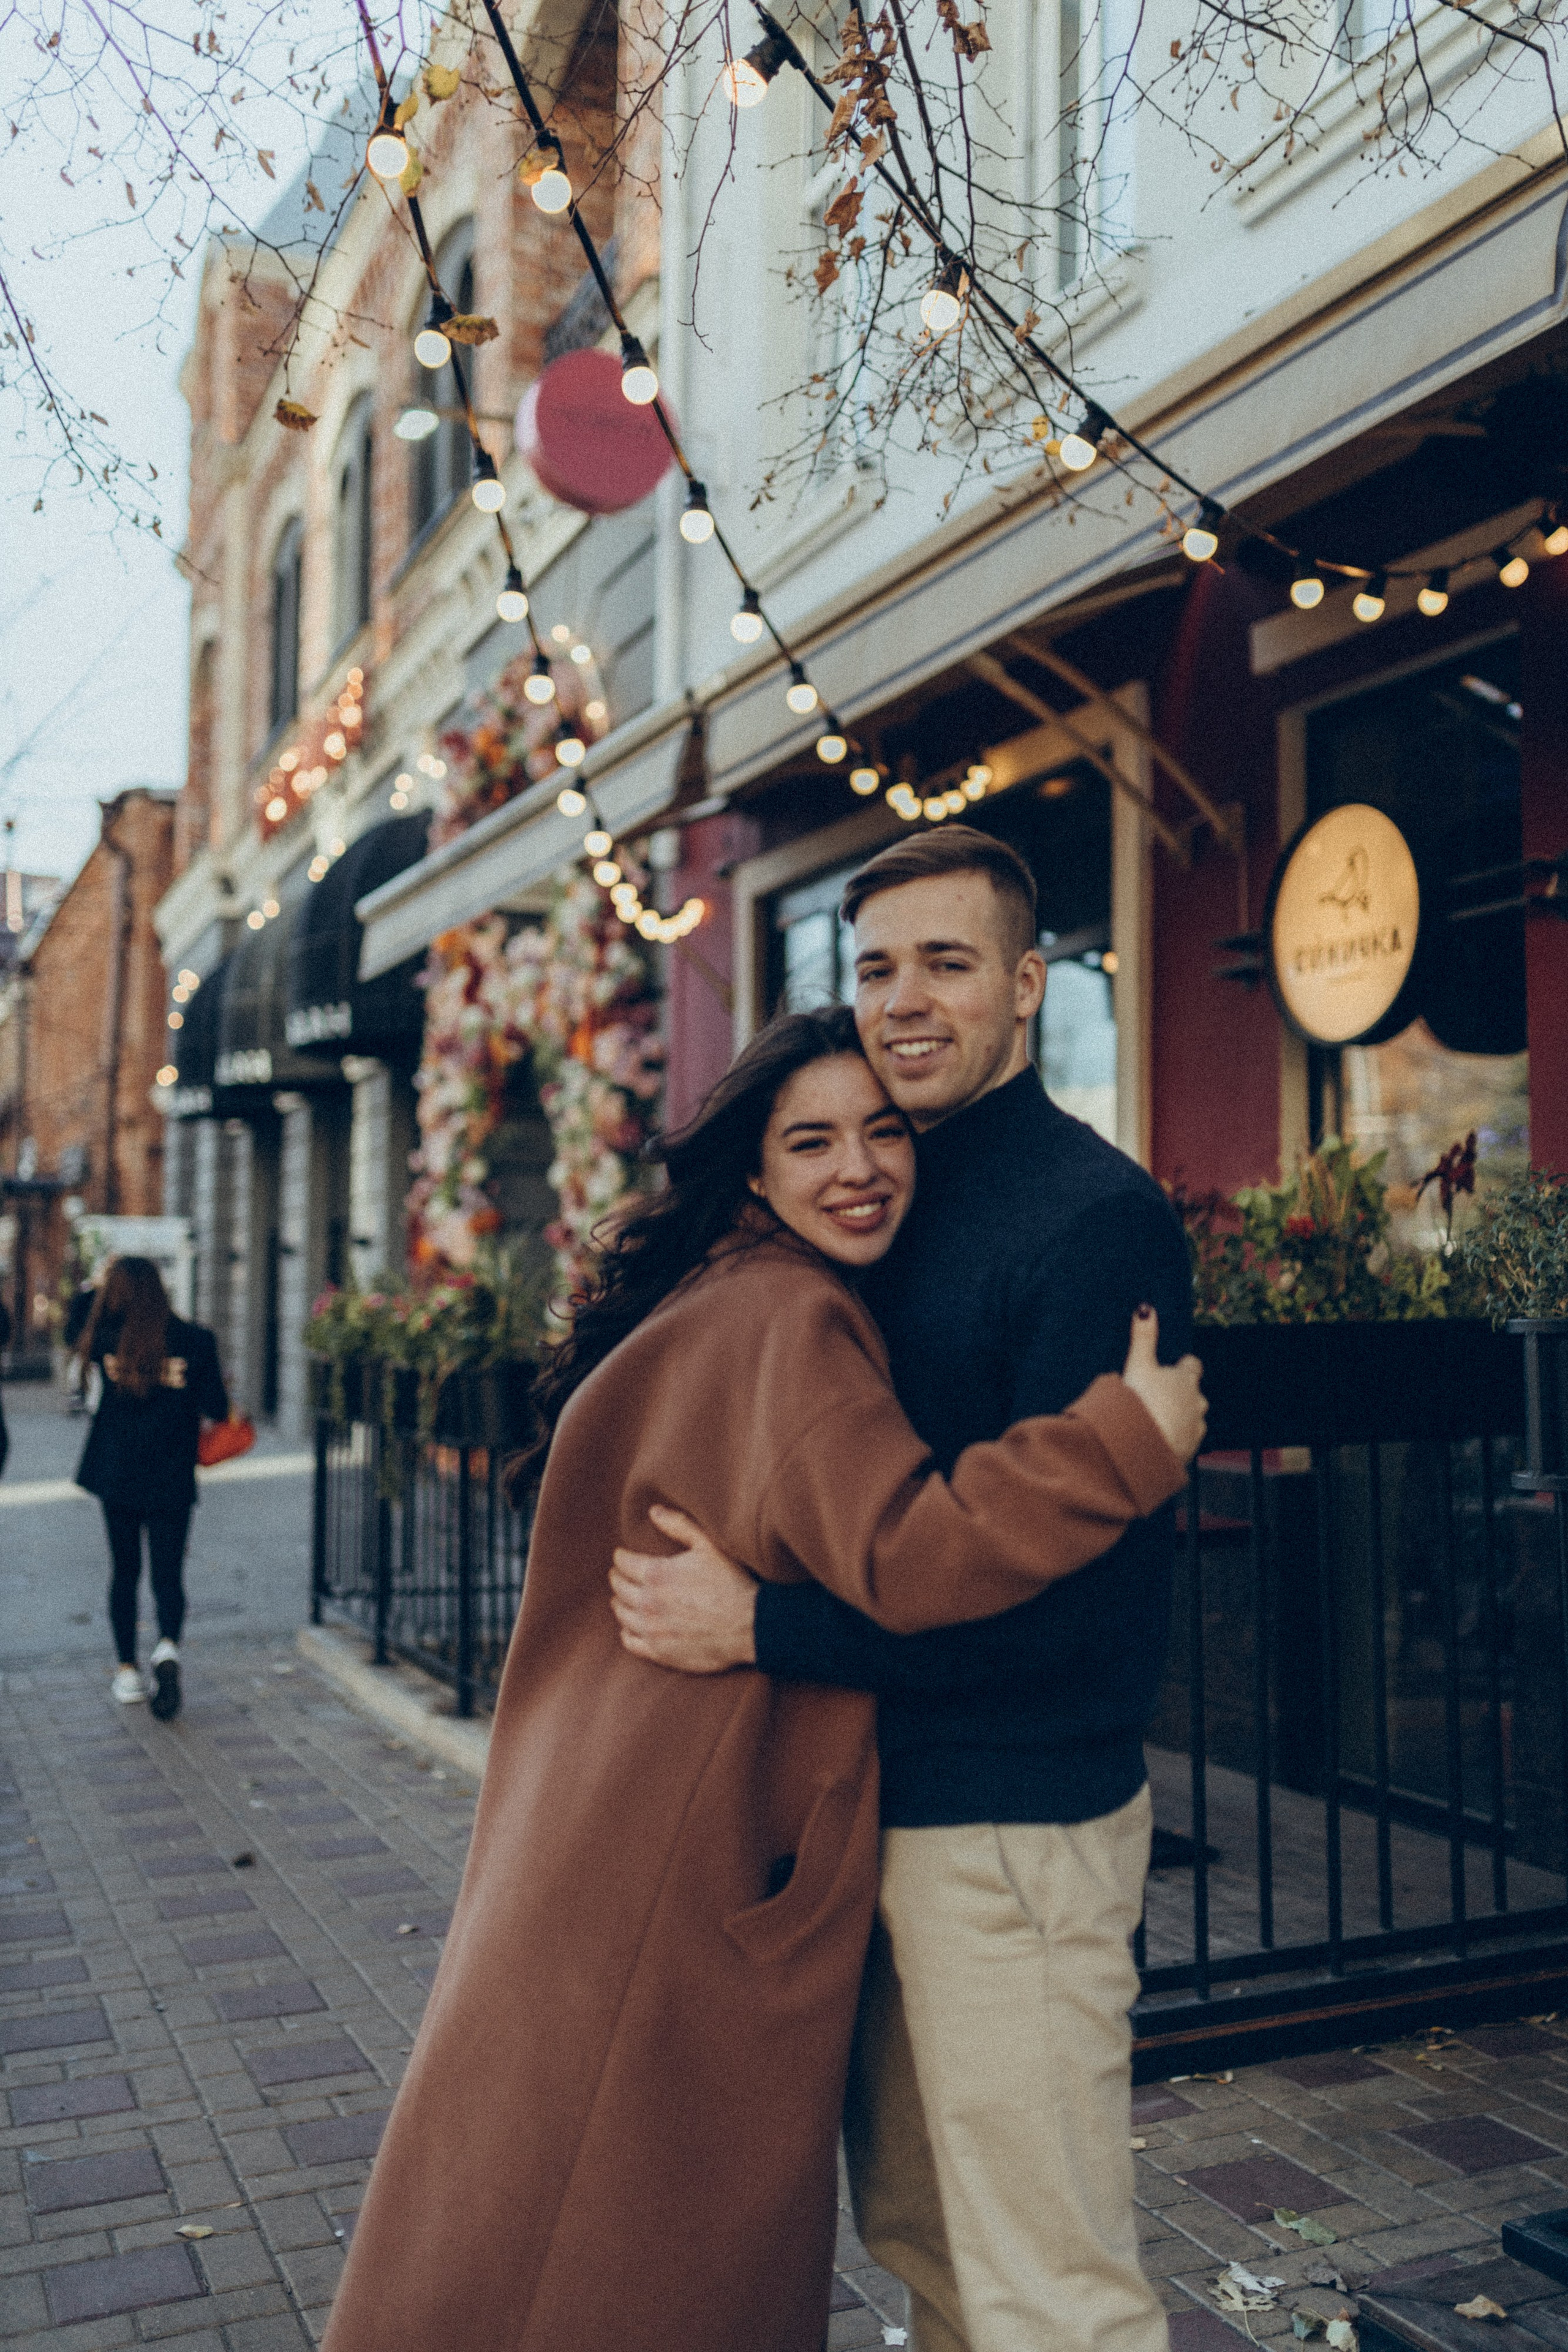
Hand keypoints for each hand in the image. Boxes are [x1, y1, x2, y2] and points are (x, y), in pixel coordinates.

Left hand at [609, 1504, 758, 1672]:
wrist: (749, 1626)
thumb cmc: (731, 1583)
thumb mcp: (708, 1545)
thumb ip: (679, 1525)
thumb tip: (653, 1511)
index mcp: (656, 1574)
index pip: (624, 1563)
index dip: (621, 1557)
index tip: (622, 1555)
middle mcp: (648, 1603)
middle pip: (619, 1588)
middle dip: (618, 1578)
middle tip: (621, 1574)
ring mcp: (652, 1629)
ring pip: (621, 1614)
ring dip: (619, 1602)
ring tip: (623, 1597)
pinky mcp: (659, 1652)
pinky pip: (630, 1641)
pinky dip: (626, 1631)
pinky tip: (630, 1626)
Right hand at [1121, 1307, 1206, 1463]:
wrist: (1143, 1449)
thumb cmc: (1141, 1403)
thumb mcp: (1138, 1365)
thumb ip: (1144, 1337)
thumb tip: (1146, 1307)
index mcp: (1186, 1380)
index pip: (1193, 1366)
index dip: (1183, 1365)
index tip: (1172, 1367)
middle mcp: (1197, 1403)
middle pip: (1193, 1393)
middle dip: (1179, 1394)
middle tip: (1156, 1396)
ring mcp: (1196, 1428)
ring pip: (1190, 1418)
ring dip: (1177, 1417)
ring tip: (1155, 1421)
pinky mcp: (1189, 1450)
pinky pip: (1183, 1440)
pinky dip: (1174, 1438)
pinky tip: (1157, 1440)